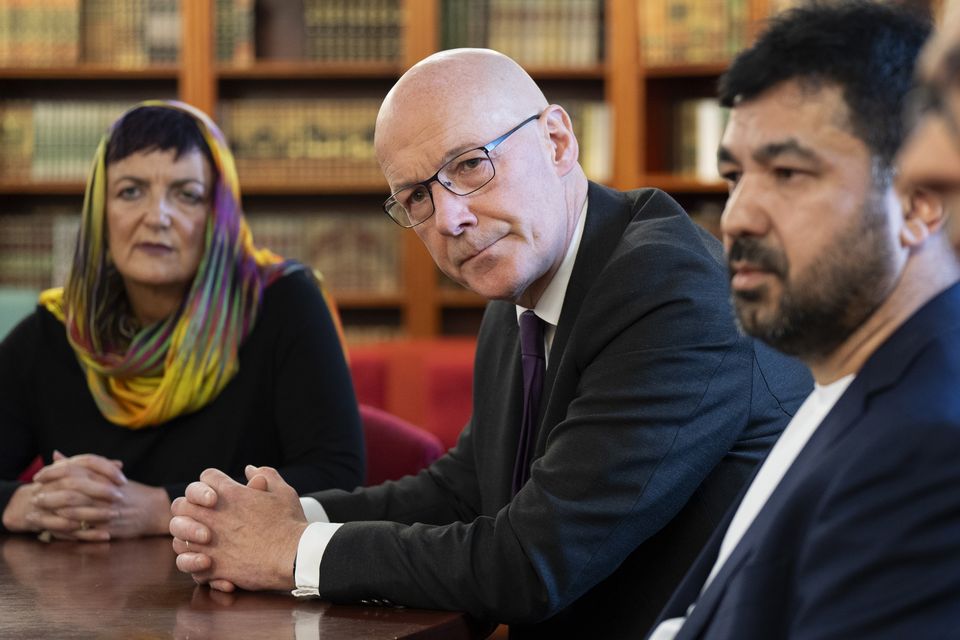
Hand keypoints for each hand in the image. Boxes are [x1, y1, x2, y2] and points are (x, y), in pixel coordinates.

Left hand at [12, 451, 170, 539]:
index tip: (38, 477)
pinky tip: (51, 530)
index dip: (52, 473)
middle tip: (34, 498)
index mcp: (104, 476)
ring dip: (51, 515)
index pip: (73, 470)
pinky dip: (64, 531)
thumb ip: (80, 465)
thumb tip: (55, 455)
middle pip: (70, 493)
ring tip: (35, 516)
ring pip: (73, 513)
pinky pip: (82, 531)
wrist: (154, 509)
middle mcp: (105, 493)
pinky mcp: (108, 529)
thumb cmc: (129, 491)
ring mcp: (107, 511)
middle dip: (48, 496)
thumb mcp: (107, 473)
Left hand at [170, 466, 307, 591]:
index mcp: (230, 494)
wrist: (293, 557)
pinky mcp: (211, 566)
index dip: (211, 483)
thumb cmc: (289, 523)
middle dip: (189, 507)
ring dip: (186, 537)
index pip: (206, 477)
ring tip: (202, 541)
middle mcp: (213, 515)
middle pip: (181, 504)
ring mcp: (208, 542)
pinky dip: (194, 563)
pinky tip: (208, 561)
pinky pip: (188, 564)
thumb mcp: (283, 491)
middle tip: (204, 515)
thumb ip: (266, 475)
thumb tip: (250, 470)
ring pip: (177, 536)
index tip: (220, 493)